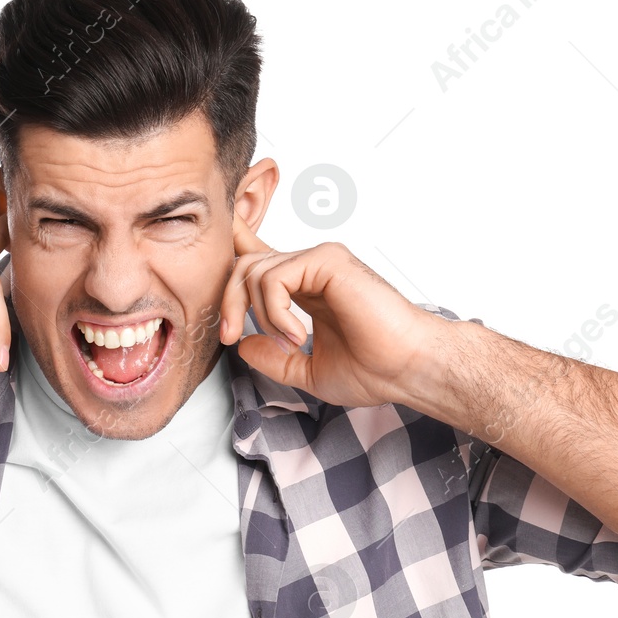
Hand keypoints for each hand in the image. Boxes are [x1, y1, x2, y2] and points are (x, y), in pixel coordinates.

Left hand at [218, 219, 436, 408]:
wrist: (407, 369)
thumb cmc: (374, 369)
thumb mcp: (307, 370)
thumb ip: (273, 358)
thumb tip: (241, 345)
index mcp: (305, 289)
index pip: (259, 258)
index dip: (233, 247)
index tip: (210, 249)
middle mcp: (311, 269)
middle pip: (243, 264)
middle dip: (226, 302)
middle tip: (228, 337)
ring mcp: (319, 261)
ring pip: (254, 270)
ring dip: (256, 314)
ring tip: (288, 342)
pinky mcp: (327, 260)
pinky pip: (274, 277)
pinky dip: (274, 311)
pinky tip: (296, 333)